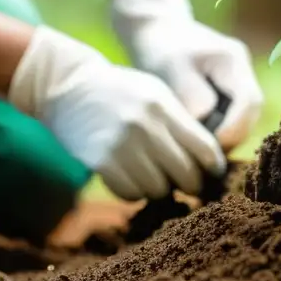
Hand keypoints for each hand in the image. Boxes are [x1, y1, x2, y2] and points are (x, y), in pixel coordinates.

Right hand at [8, 26, 225, 200]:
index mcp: (163, 107)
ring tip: (153, 176)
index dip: (214, 166)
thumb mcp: (155, 93)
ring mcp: (121, 145)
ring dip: (159, 188)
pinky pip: (131, 194)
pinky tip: (131, 178)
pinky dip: (135, 192)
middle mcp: (145, 126)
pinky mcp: (99, 162)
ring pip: (159, 189)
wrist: (66, 86)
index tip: (213, 172)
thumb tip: (209, 158)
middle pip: (186, 174)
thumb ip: (181, 121)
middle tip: (185, 182)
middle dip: (190, 183)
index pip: (204, 148)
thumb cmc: (120, 92)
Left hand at [110, 0, 262, 149]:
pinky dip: (216, 130)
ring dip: (223, 136)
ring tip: (196, 147)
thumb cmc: (158, 47)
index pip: (249, 101)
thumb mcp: (171, 69)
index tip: (209, 147)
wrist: (154, 28)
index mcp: (233, 59)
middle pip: (250, 113)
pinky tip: (195, 137)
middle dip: (230, 136)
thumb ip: (192, 98)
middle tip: (202, 154)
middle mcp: (242, 69)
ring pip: (242, 118)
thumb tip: (207, 130)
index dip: (235, 129)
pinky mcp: (227, 89)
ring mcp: (237, 79)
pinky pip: (230, 116)